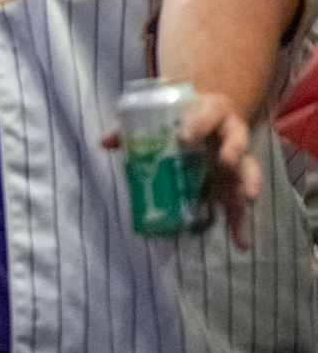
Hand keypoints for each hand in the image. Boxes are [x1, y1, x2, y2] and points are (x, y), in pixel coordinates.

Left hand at [102, 91, 262, 248]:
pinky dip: (240, 223)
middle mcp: (230, 134)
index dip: (199, 124)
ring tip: (245, 200)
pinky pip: (240, 203)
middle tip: (225, 162)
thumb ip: (132, 128)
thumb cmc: (180, 115)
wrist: (205, 117)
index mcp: (212, 111)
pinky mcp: (234, 183)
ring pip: (248, 170)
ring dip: (247, 185)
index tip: (185, 137)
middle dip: (233, 151)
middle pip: (238, 140)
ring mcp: (236, 160)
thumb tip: (105, 142)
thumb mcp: (158, 114)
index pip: (208, 113)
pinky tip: (239, 242)